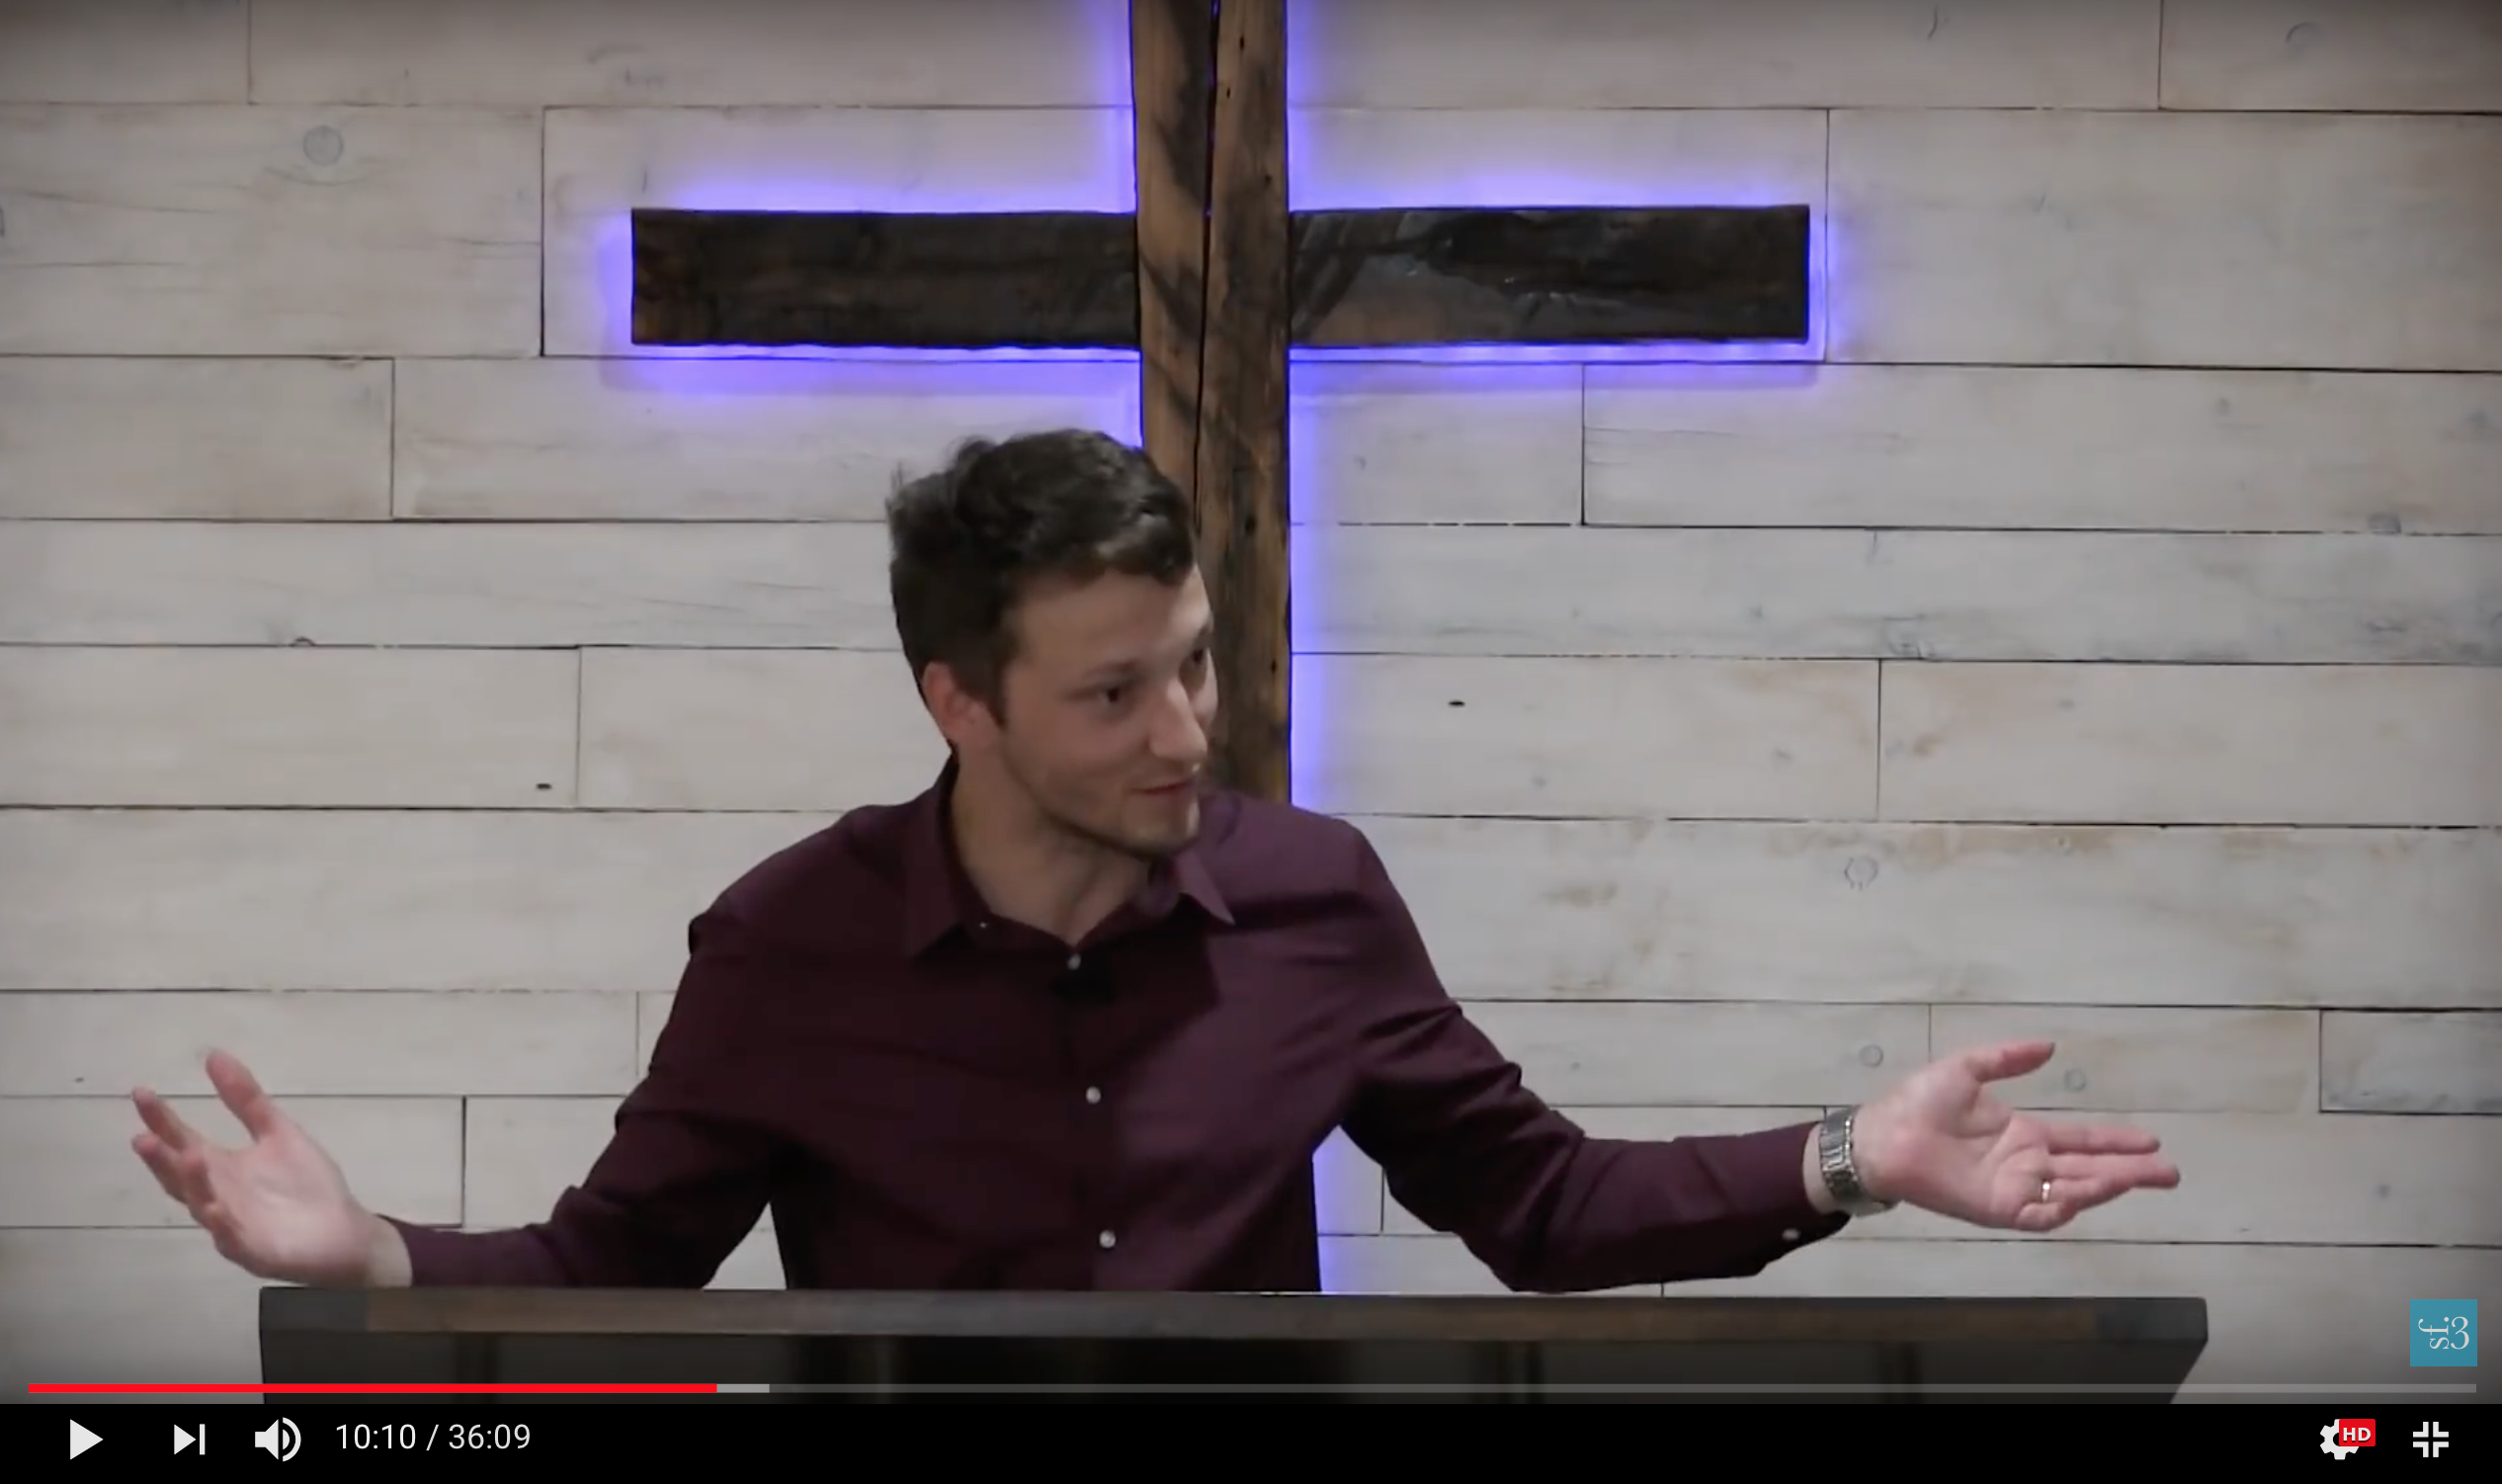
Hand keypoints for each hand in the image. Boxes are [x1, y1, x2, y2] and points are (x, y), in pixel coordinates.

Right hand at [131, 1049, 408, 1286]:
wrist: (346, 1234)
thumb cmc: (308, 1185)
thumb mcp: (278, 1133)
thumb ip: (246, 1099)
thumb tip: (213, 1054)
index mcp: (221, 1169)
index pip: (181, 1142)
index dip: (161, 1120)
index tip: (141, 1092)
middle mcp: (215, 1197)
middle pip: (180, 1177)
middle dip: (161, 1157)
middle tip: (142, 1133)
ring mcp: (230, 1227)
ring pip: (203, 1206)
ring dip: (192, 1184)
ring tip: (185, 1156)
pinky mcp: (253, 1252)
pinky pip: (232, 1238)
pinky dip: (222, 1222)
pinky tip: (215, 1207)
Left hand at [1850, 1041, 2179, 1231]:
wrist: (1884, 1135)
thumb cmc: (1920, 1103)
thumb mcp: (1967, 1069)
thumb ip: (2007, 1059)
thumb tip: (2050, 1046)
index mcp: (2023, 1134)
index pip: (2081, 1140)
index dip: (2115, 1141)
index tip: (2151, 1139)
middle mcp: (2026, 1165)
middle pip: (2089, 1170)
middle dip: (2131, 1172)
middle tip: (2171, 1172)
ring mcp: (2015, 1189)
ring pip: (2075, 1192)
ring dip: (2110, 1185)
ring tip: (2144, 1175)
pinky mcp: (1999, 1209)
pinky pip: (2042, 1214)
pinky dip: (2069, 1205)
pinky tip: (2094, 1191)